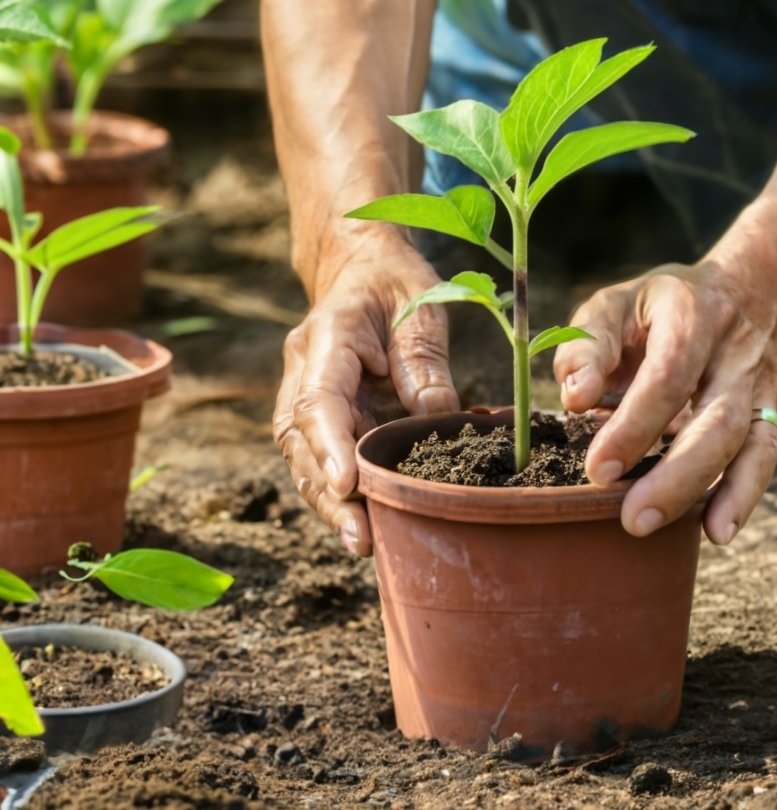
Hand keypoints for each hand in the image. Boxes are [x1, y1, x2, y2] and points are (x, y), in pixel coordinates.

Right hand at [274, 232, 458, 555]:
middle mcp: (305, 370)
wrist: (361, 266)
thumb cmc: (394, 282)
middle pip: (302, 441)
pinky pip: (323, 455)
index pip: (318, 398)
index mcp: (328, 338)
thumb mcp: (421, 306)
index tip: (347, 485)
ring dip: (330, 502)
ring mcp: (306, 393)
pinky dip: (340, 490)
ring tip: (364, 543)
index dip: (330, 445)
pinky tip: (366, 521)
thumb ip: (425, 362)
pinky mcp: (322, 413)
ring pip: (304, 457)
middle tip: (362, 538)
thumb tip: (440, 421)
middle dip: (328, 494)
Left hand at [554, 260, 776, 544]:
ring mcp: (761, 386)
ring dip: (704, 492)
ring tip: (662, 527)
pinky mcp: (774, 413)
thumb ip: (589, 345)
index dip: (635, 424)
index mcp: (692, 314)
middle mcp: (735, 352)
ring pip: (746, 446)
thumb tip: (574, 397)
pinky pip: (765, 458)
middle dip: (675, 475)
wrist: (758, 290)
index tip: (598, 469)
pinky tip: (717, 532)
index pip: (669, 374)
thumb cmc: (667, 305)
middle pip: (716, 420)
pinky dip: (743, 497)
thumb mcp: (620, 303)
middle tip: (631, 518)